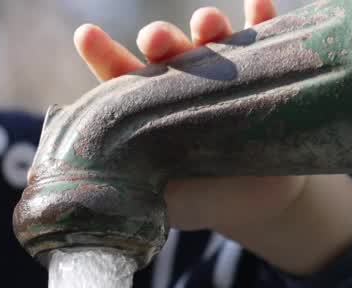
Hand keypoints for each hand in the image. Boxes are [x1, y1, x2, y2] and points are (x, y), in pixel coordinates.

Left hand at [73, 1, 351, 276]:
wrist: (255, 201)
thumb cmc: (196, 198)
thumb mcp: (162, 202)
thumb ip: (134, 193)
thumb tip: (99, 198)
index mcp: (148, 107)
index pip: (120, 79)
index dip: (102, 55)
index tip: (85, 35)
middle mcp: (182, 82)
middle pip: (166, 53)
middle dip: (160, 39)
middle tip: (156, 38)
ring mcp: (224, 75)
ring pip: (212, 40)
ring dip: (208, 26)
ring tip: (207, 24)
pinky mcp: (265, 73)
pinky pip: (266, 40)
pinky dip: (262, 20)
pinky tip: (259, 6)